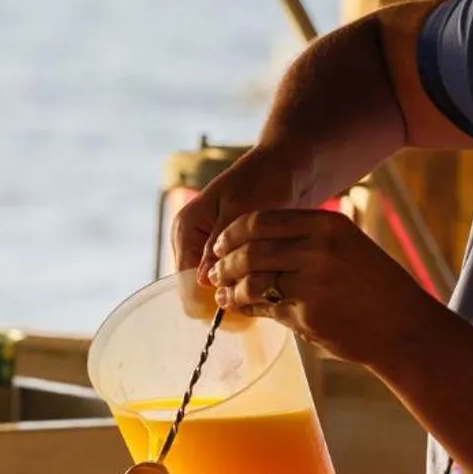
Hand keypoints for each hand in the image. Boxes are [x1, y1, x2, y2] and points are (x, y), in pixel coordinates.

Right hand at [170, 149, 307, 318]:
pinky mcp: (229, 253)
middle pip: (198, 289)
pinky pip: (231, 280)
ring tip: (268, 288)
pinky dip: (247, 284)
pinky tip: (269, 283)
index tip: (240, 305)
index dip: (207, 300)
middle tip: (258, 296)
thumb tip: (201, 281)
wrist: (288, 167)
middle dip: (225, 295)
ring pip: (216, 287)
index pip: (184, 281)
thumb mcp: (241, 211)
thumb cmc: (264, 181)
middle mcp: (192, 242)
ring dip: (239, 291)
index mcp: (185, 229)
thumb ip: (219, 245)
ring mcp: (209, 249)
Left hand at [208, 209, 437, 367]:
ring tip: (224, 294)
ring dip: (231, 287)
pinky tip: (240, 308)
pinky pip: (264, 307)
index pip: (262, 220)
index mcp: (328, 225)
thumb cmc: (377, 289)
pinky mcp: (306, 314)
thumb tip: (258, 244)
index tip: (220, 245)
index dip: (233, 233)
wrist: (405, 328)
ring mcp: (311, 282)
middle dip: (225, 262)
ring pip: (252, 279)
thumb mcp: (348, 248)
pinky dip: (246, 307)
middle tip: (214, 272)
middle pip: (251, 248)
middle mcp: (318, 248)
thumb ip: (309, 241)